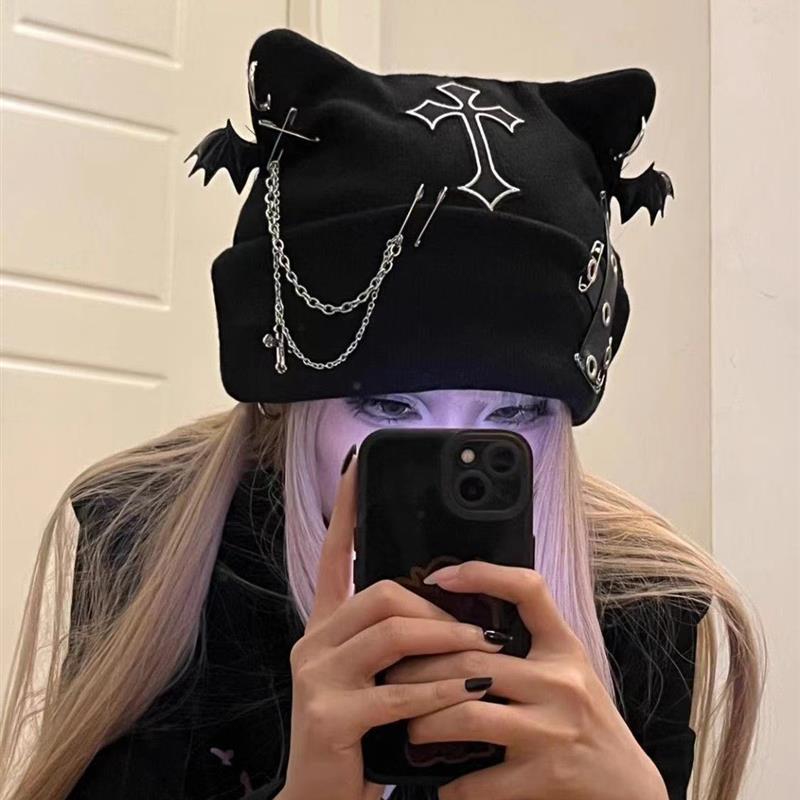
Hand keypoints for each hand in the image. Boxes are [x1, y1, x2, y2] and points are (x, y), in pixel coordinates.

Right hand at [279, 454, 506, 799]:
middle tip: (477, 626)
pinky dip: (442, 691)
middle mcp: (314, 642)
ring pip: (392, 633)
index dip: (346, 509)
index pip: (333, 555)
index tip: (355, 464)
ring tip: (484, 652)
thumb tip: (446, 607)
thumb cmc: (360, 733)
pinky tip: (470, 691)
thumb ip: (397, 639)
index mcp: (326, 627)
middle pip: (380, 593)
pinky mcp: (329, 716)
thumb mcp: (375, 677)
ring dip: (447, 640)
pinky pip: (399, 692)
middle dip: (435, 606)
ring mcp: (316, 678)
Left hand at [384, 561, 668, 799]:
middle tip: (391, 676)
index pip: (528, 590)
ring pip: (466, 714)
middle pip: (471, 661)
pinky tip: (440, 782)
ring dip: (424, 720)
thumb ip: (528, 643)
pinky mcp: (546, 777)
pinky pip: (479, 780)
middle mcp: (560, 682)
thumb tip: (460, 620)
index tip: (439, 577)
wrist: (628, 789)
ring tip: (408, 725)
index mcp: (564, 648)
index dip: (482, 574)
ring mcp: (553, 730)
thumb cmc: (586, 721)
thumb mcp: (568, 669)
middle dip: (420, 669)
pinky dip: (452, 785)